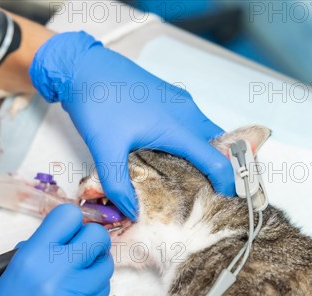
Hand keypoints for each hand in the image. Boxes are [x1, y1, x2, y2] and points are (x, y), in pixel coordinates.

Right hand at [0, 204, 113, 295]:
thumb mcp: (7, 277)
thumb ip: (36, 253)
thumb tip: (60, 239)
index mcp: (32, 258)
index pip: (69, 216)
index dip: (73, 221)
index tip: (72, 229)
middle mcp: (58, 272)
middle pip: (97, 236)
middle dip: (92, 240)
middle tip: (82, 249)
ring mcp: (77, 295)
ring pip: (105, 264)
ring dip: (95, 266)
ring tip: (77, 276)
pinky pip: (103, 290)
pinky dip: (94, 288)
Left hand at [30, 32, 234, 219]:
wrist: (83, 66)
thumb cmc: (96, 102)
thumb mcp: (104, 149)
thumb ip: (118, 185)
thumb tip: (131, 212)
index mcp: (178, 125)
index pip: (217, 159)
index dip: (228, 183)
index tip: (228, 201)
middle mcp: (187, 112)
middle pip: (220, 146)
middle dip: (222, 171)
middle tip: (211, 196)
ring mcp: (180, 102)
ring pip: (207, 134)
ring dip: (208, 156)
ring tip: (195, 182)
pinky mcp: (170, 98)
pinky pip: (194, 124)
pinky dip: (195, 144)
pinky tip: (176, 159)